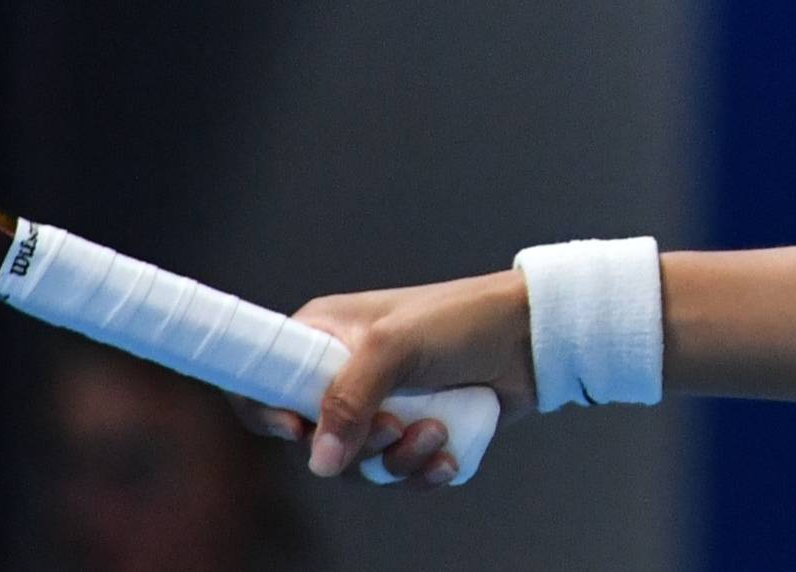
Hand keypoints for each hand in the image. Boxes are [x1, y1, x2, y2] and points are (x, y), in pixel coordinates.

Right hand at [226, 269, 534, 487]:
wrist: (534, 336)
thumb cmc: (464, 320)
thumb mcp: (397, 345)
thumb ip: (350, 398)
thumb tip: (321, 461)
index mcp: (324, 337)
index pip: (260, 380)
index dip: (265, 412)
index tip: (295, 430)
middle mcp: (345, 374)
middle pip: (314, 442)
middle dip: (358, 447)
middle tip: (396, 425)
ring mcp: (381, 405)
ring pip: (358, 466)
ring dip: (398, 462)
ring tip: (436, 433)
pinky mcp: (414, 430)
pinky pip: (398, 475)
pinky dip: (422, 472)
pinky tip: (448, 456)